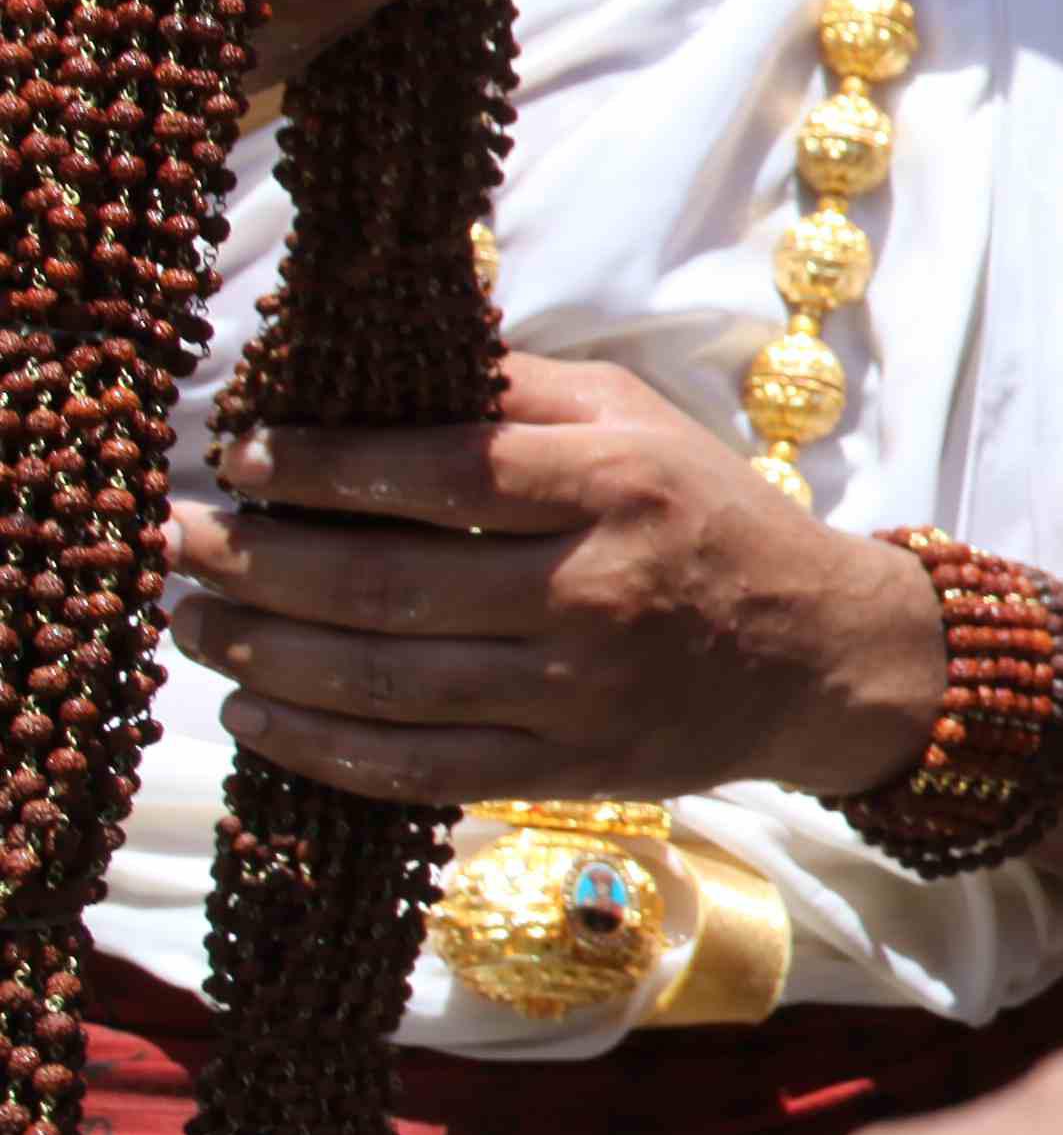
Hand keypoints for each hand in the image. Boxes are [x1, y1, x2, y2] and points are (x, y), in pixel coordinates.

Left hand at [165, 356, 949, 803]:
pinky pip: (420, 770)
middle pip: (386, 586)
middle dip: (253, 565)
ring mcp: (584, 694)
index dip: (321, 467)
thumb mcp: (638, 420)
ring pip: (386, 684)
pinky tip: (255, 712)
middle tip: (171, 542)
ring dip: (263, 654)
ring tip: (190, 623)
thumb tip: (369, 362)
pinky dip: (321, 747)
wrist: (819, 655)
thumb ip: (515, 388)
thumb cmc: (708, 516)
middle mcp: (600, 591)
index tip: (238, 456)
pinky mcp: (573, 773)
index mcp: (618, 486)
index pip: (441, 473)